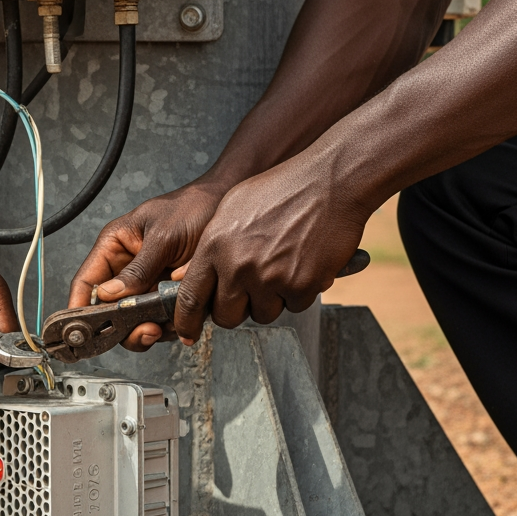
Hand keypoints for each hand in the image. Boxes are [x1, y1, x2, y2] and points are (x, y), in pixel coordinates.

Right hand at [68, 180, 225, 350]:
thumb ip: (138, 269)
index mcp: (115, 247)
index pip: (86, 283)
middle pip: (109, 311)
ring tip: (162, 325)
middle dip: (123, 326)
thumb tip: (110, 296)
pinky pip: (159, 321)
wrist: (232, 209)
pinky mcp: (167, 297)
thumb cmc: (195, 207)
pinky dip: (167, 326)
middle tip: (143, 330)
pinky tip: (178, 319)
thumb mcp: (163, 237)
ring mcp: (147, 285)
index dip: (79, 309)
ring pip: (134, 322)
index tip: (80, 330)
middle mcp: (127, 269)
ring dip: (147, 329)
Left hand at [173, 154, 367, 340]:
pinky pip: (294, 307)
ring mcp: (270, 278)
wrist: (331, 181)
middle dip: (235, 310)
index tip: (187, 334)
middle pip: (225, 317)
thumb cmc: (282, 190)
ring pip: (261, 315)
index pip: (190, 298)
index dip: (186, 322)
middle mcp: (239, 266)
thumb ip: (209, 246)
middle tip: (247, 292)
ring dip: (269, 301)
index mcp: (215, 246)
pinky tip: (301, 264)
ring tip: (279, 268)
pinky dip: (298, 292)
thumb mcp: (231, 209)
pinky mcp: (301, 286)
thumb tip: (187, 277)